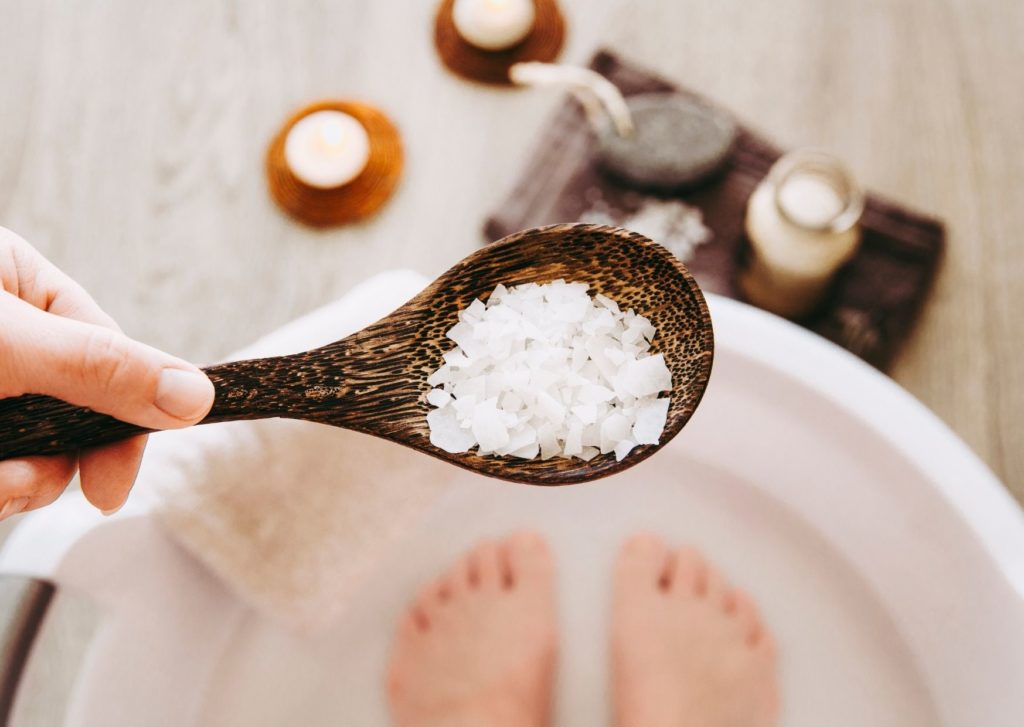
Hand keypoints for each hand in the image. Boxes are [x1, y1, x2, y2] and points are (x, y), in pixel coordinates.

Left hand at [0, 227, 213, 517]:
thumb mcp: (9, 343)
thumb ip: (101, 367)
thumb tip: (198, 394)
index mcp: (21, 284)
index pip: (106, 355)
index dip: (116, 423)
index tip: (108, 491)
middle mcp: (6, 333)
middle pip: (68, 411)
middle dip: (46, 463)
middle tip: (12, 484)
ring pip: (28, 449)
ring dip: (8, 483)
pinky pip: (0, 467)